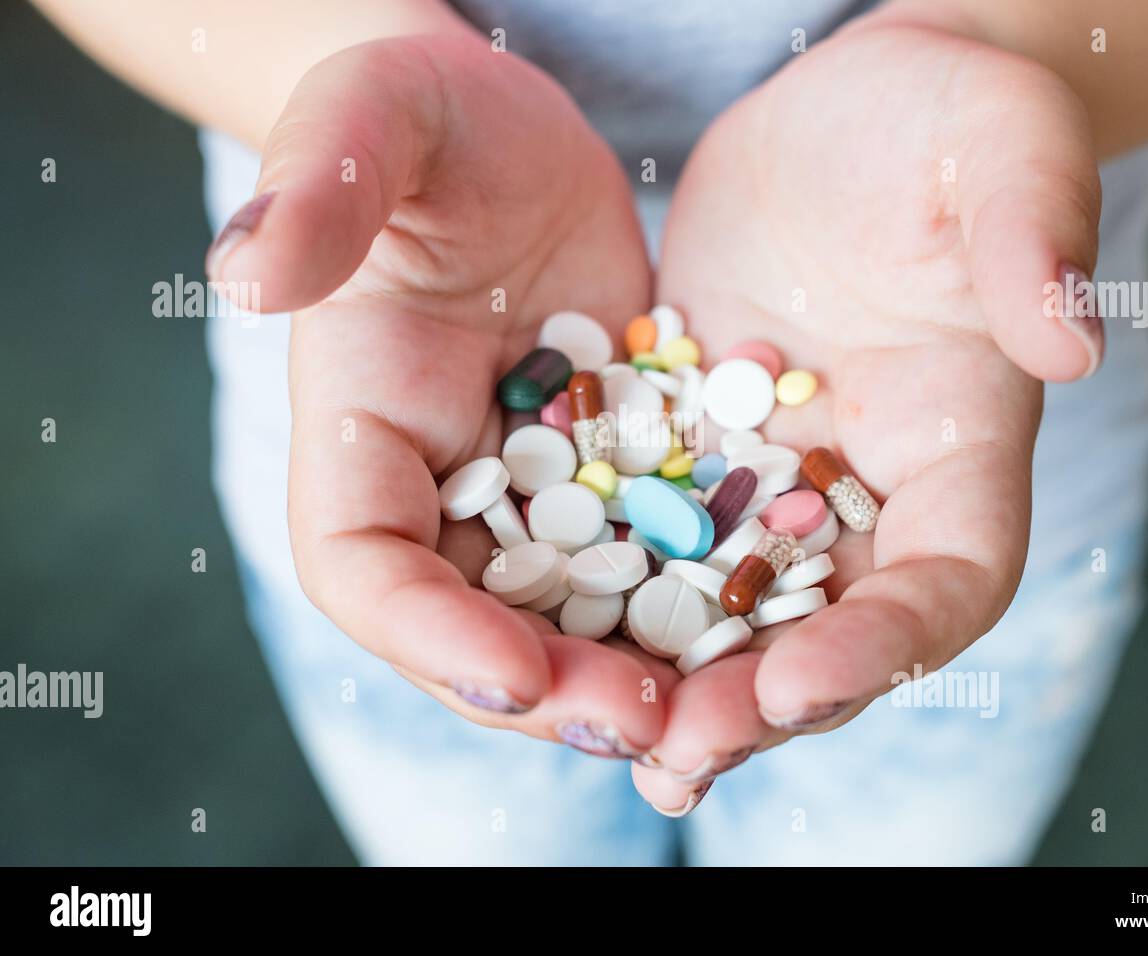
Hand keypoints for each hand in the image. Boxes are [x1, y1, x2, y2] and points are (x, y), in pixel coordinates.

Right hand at [208, 33, 676, 757]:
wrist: (512, 136)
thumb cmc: (426, 116)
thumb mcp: (375, 121)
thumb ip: (319, 185)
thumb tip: (245, 273)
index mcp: (358, 430)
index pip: (364, 567)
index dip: (429, 635)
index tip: (518, 673)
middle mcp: (438, 489)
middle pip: (474, 630)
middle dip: (553, 692)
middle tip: (647, 727)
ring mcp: (527, 496)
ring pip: (571, 620)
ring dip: (634, 679)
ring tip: (715, 710)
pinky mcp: (609, 479)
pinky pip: (649, 562)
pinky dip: (698, 607)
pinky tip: (768, 630)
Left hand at [633, 11, 1102, 811]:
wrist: (845, 116)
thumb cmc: (946, 121)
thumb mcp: (1004, 146)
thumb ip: (1032, 234)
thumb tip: (1069, 343)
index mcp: (963, 448)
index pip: (950, 580)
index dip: (886, 646)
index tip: (798, 683)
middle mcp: (867, 493)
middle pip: (828, 632)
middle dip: (757, 704)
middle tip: (678, 756)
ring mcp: (774, 481)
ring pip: (728, 606)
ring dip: (672, 678)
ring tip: (604, 735)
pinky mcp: (692, 448)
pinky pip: (646, 531)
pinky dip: (604, 583)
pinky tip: (537, 627)